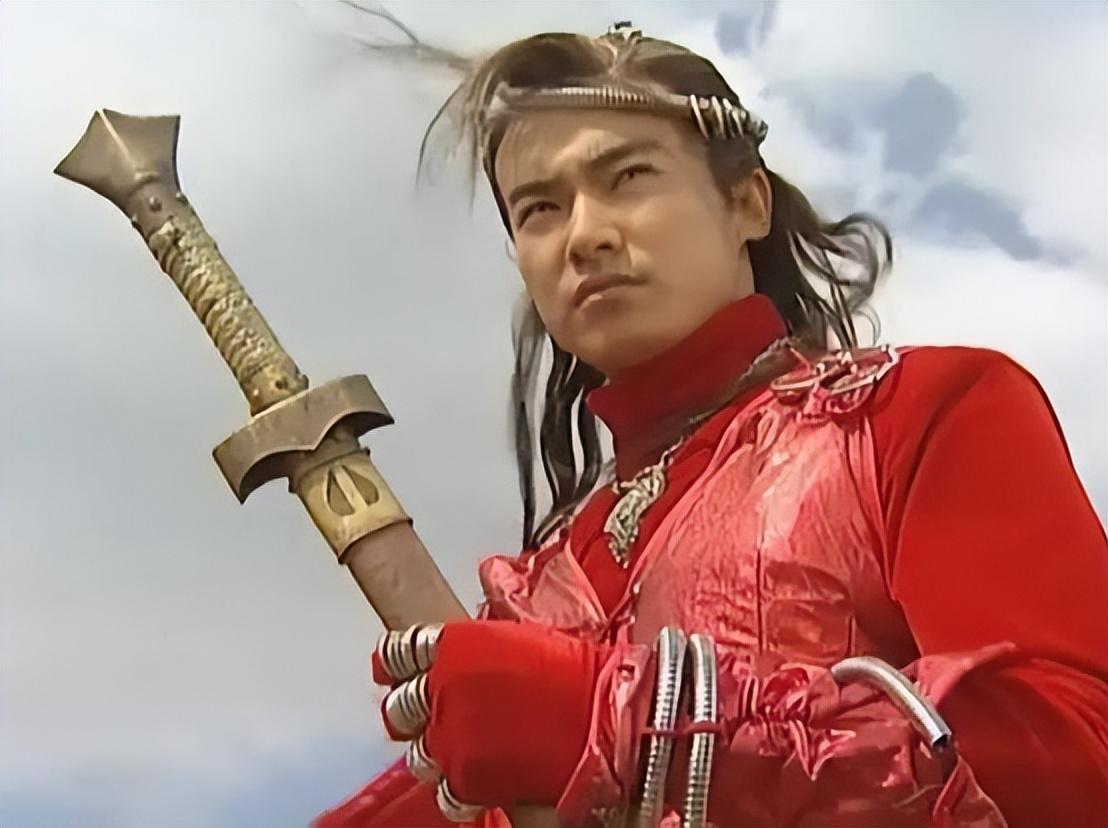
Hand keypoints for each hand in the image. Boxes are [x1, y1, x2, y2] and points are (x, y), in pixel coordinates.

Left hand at [375, 620, 600, 808]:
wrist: (603, 718)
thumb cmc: (578, 670)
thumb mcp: (538, 619)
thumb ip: (504, 599)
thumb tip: (493, 573)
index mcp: (456, 644)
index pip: (400, 652)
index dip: (394, 661)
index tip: (391, 667)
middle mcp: (443, 689)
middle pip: (401, 704)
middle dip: (411, 707)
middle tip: (426, 709)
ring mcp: (451, 736)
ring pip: (416, 750)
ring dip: (433, 748)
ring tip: (458, 745)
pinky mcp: (466, 779)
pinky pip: (442, 789)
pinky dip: (456, 787)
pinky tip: (473, 778)